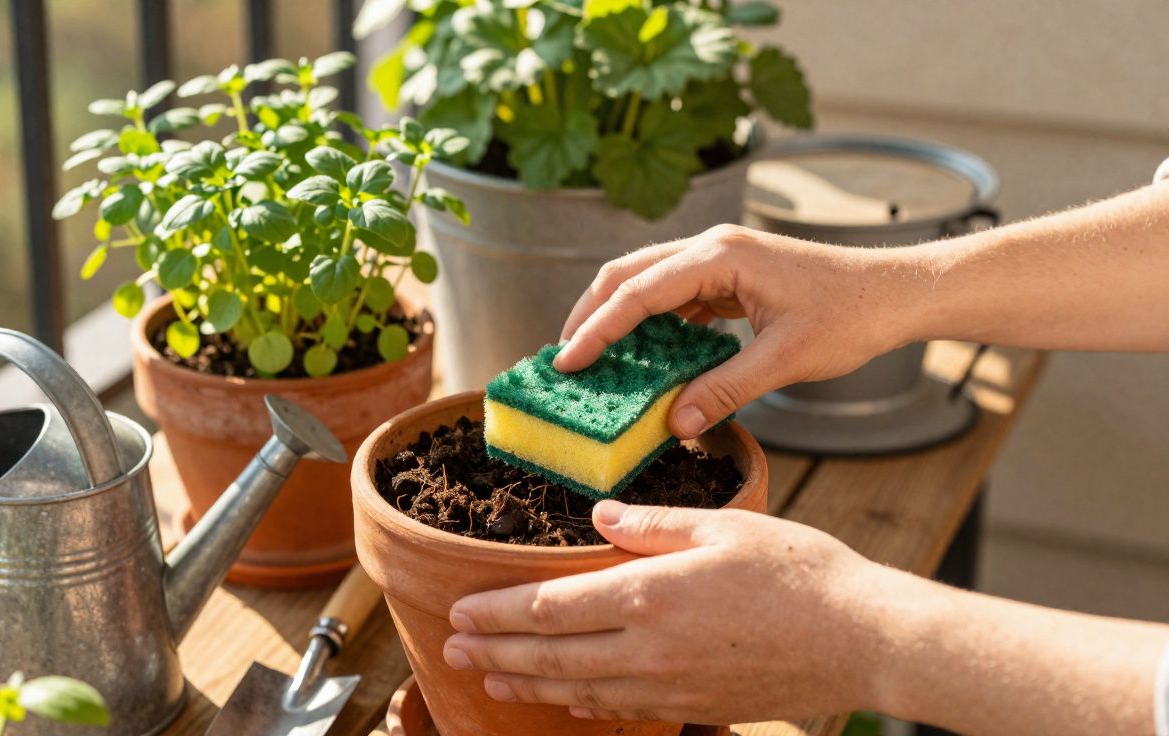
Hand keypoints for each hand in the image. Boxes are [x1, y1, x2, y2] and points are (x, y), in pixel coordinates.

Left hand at [443, 500, 895, 724]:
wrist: (861, 639)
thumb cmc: (799, 573)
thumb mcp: (724, 526)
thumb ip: (652, 523)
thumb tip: (598, 517)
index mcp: (649, 593)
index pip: (551, 606)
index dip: (500, 611)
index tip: (461, 611)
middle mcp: (647, 648)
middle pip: (551, 655)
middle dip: (496, 652)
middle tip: (452, 650)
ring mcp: (668, 685)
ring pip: (577, 690)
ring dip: (526, 684)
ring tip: (489, 679)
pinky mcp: (692, 704)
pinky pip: (619, 709)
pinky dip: (581, 704)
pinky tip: (563, 700)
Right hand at [554, 225, 919, 437]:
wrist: (896, 293)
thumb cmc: (851, 316)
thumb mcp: (785, 360)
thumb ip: (726, 389)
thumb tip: (675, 424)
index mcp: (719, 257)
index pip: (638, 291)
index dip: (597, 329)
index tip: (567, 363)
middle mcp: (712, 249)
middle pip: (629, 274)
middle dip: (591, 315)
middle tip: (565, 360)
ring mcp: (721, 259)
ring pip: (648, 282)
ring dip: (618, 317)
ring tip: (593, 360)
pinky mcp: (731, 276)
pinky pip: (675, 296)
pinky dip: (651, 324)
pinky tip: (644, 358)